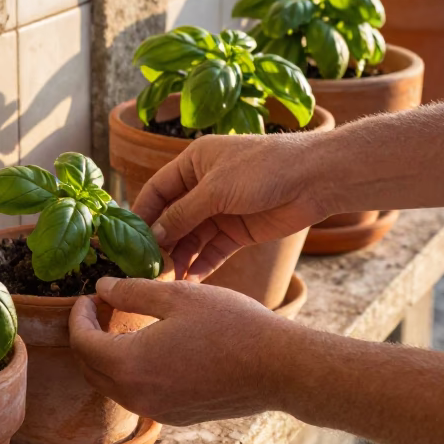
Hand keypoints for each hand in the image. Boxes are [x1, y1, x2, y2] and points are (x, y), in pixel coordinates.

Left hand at [67, 276, 299, 425]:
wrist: (279, 368)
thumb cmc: (231, 325)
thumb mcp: (177, 297)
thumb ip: (131, 292)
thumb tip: (101, 288)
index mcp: (130, 364)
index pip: (82, 342)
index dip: (78, 316)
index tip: (88, 296)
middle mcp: (137, 395)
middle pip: (90, 368)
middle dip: (86, 337)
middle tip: (98, 309)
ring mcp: (156, 410)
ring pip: (111, 385)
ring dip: (106, 356)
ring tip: (120, 326)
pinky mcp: (175, 416)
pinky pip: (137, 395)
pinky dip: (129, 372)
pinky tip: (147, 349)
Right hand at [130, 132, 326, 279]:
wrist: (315, 179)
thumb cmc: (264, 168)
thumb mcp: (216, 189)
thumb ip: (183, 214)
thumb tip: (155, 236)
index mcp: (194, 163)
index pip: (157, 190)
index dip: (142, 214)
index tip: (127, 240)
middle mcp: (204, 186)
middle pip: (172, 218)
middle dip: (160, 242)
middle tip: (146, 267)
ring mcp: (221, 210)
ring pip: (191, 238)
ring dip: (179, 257)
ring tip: (167, 278)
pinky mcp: (238, 231)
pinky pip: (213, 251)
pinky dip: (202, 265)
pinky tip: (190, 280)